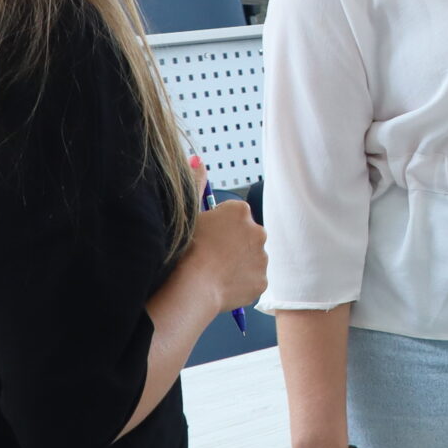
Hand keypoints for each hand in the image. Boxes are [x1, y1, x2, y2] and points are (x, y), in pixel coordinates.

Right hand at [185, 168, 266, 313]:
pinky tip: (222, 285)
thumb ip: (196, 184)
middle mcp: (258, 231)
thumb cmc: (185, 249)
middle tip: (210, 257)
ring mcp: (262, 257)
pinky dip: (240, 283)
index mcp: (240, 211)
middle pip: (246, 236)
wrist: (192, 287)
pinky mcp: (262, 281)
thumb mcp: (189, 212)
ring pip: (250, 258)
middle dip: (233, 244)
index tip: (206, 238)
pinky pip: (251, 280)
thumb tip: (197, 160)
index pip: (233, 216)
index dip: (218, 228)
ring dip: (238, 264)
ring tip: (215, 273)